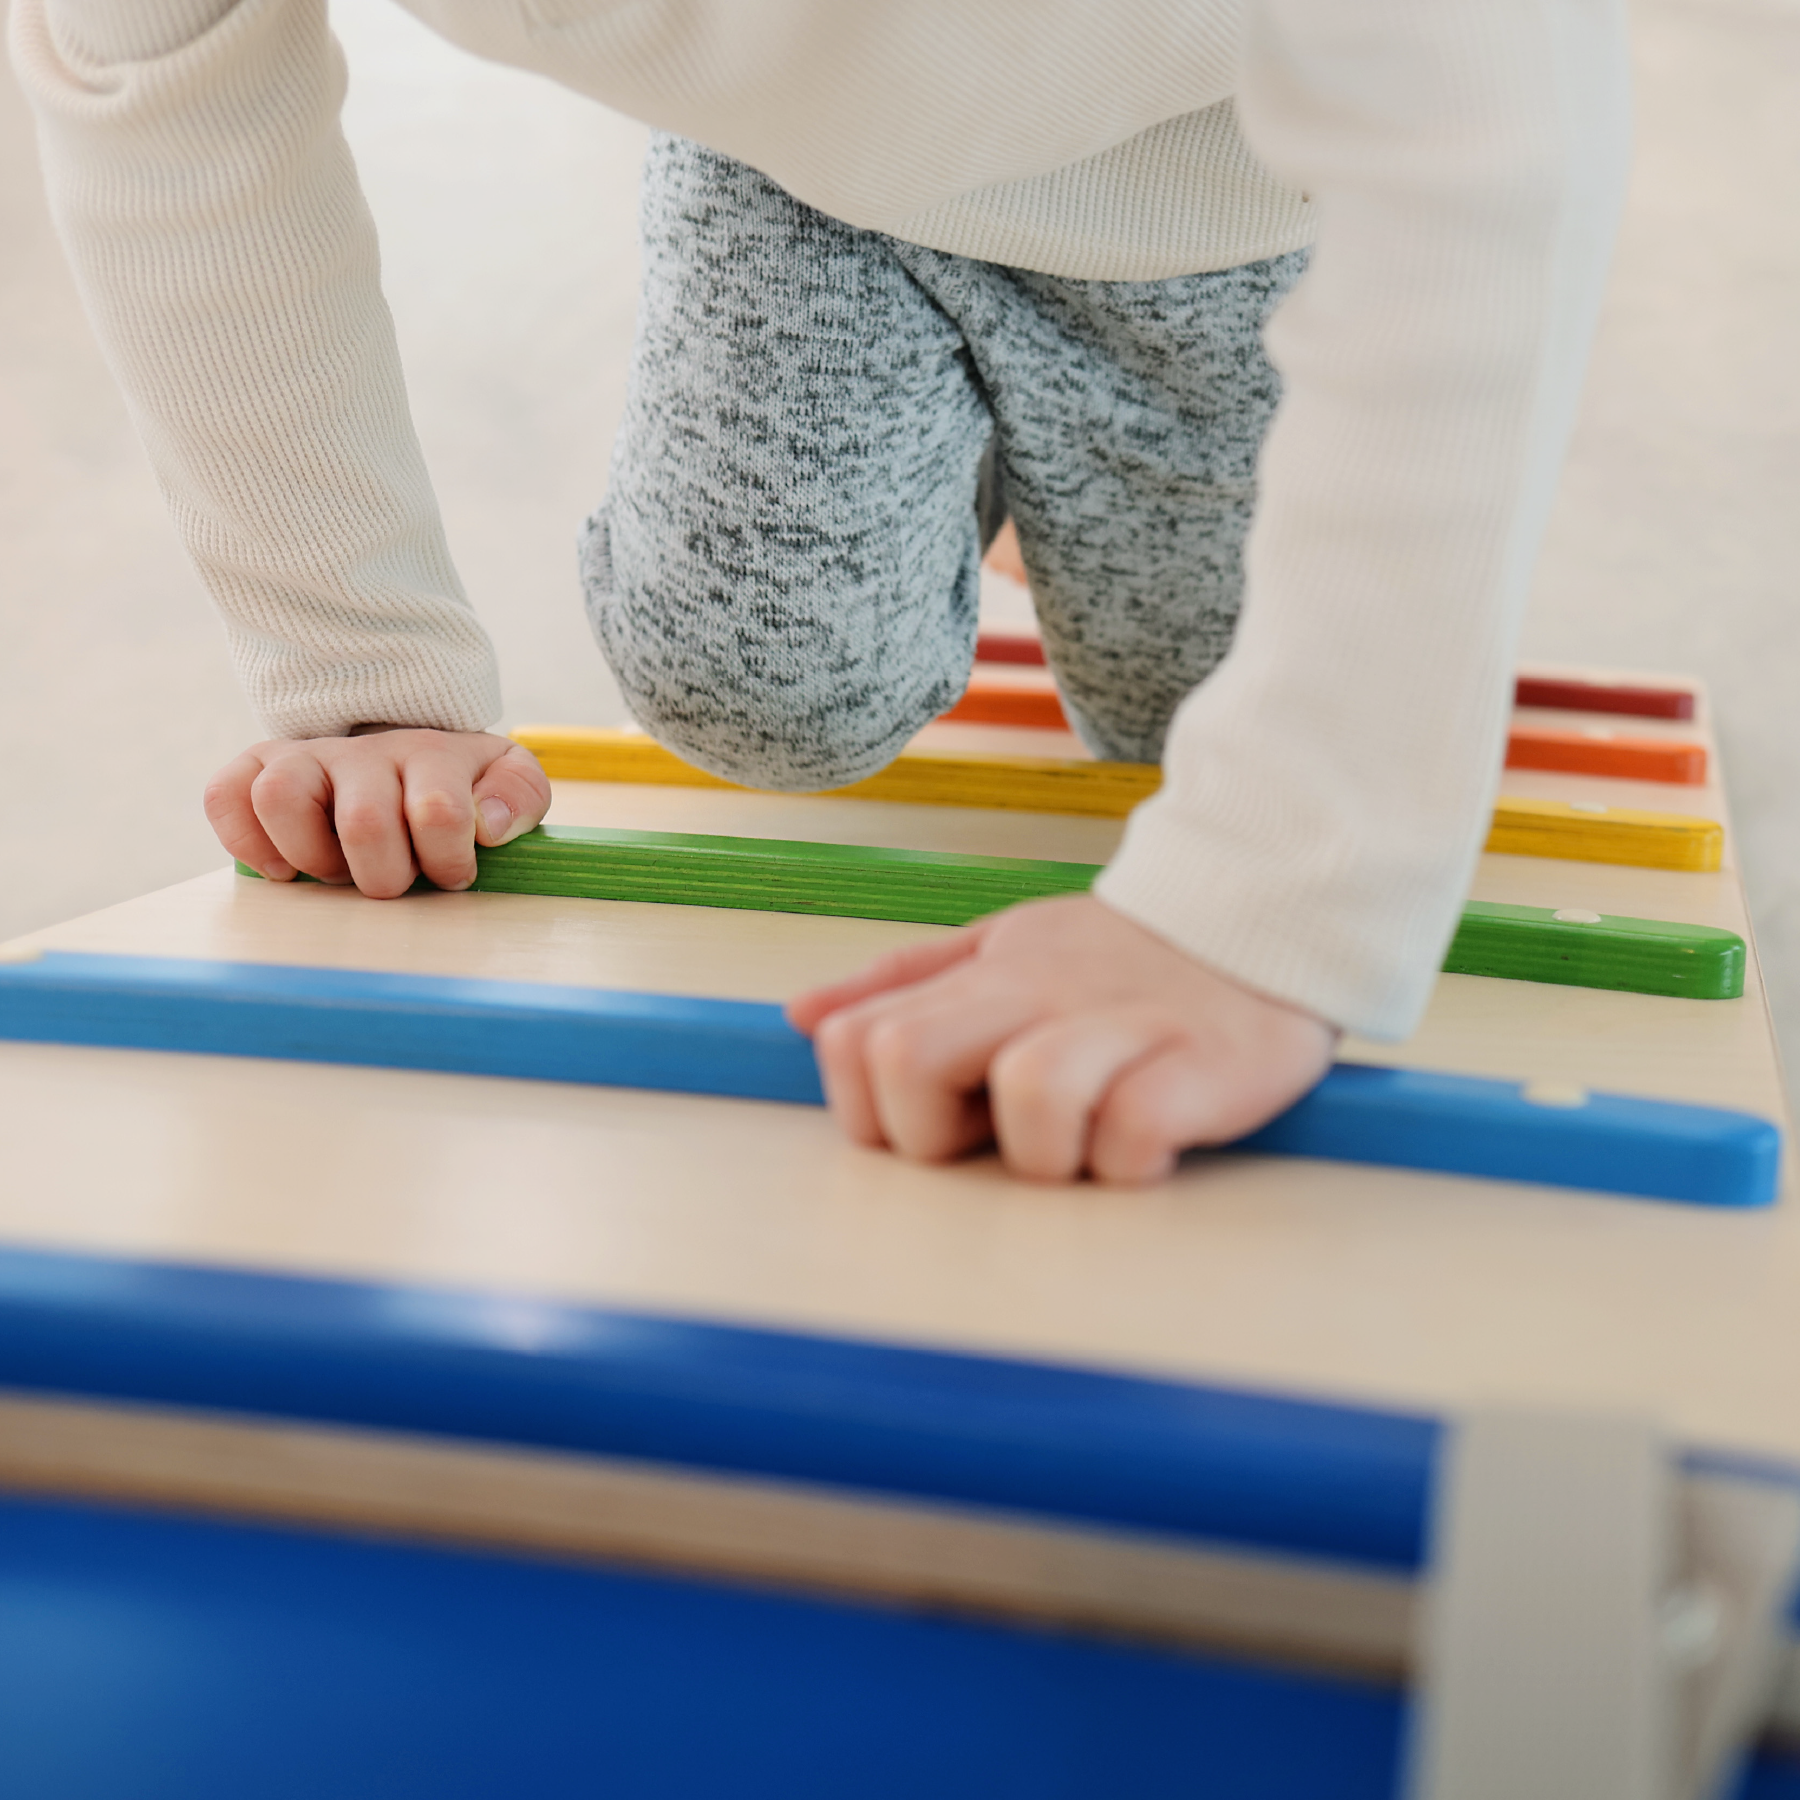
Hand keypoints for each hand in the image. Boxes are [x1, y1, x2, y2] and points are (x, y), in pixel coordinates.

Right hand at [204, 728, 550, 897]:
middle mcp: (363, 751)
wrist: (403, 740)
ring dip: (312, 857)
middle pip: (364, 821)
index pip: (438, 812)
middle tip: (392, 880)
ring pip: (281, 798)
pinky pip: (225, 794)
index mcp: (431, 754)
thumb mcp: (506, 779)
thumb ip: (518, 797)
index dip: (446, 861)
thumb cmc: (457, 780)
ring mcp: (306, 756)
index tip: (451, 873)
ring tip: (337, 870)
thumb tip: (488, 826)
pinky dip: (246, 840)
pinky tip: (285, 867)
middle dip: (384, 875)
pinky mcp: (257, 767)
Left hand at [787, 894, 1336, 1184]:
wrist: (1266, 914)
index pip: (855, 1042)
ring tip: (1085, 1140)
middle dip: (928, 1136)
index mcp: (983, 974)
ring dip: (1044, 1153)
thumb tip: (804, 1017)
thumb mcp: (1002, 948)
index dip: (870, 1110)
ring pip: (1027, 1095)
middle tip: (993, 1139)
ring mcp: (1121, 1026)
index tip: (937, 1120)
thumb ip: (907, 984)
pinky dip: (1131, 1160)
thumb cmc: (1122, 956)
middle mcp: (1037, 994)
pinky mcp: (1202, 1064)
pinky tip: (1153, 1141)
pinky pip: (1131, 1132)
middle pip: (905, 1063)